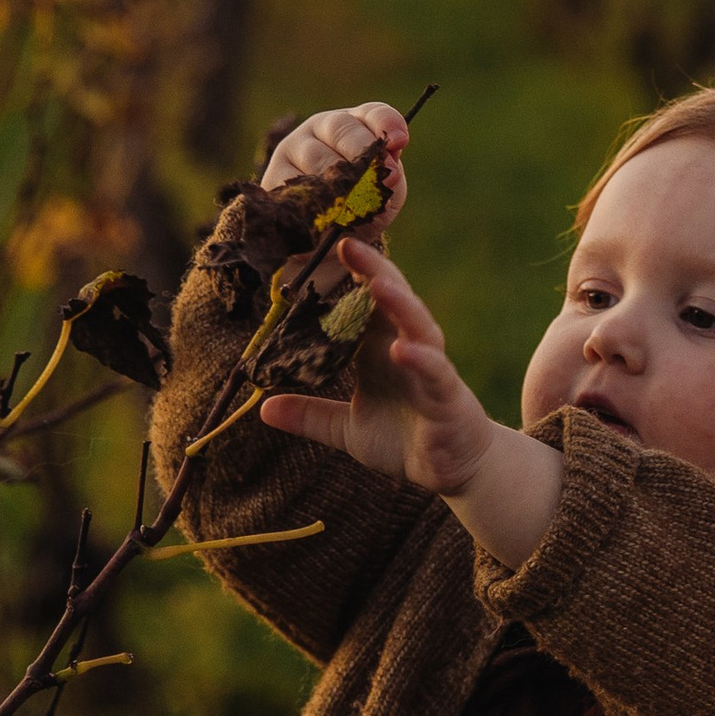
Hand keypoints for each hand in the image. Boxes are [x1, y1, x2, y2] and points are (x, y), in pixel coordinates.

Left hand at [259, 237, 499, 492]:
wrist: (452, 471)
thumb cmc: (402, 438)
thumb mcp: (345, 430)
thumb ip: (309, 415)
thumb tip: (262, 409)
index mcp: (382, 348)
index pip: (366, 301)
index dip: (349, 273)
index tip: (326, 245)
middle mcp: (409, 348)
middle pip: (394, 300)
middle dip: (374, 270)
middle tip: (348, 244)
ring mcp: (430, 370)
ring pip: (418, 328)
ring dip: (400, 304)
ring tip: (378, 284)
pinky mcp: (447, 398)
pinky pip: (436, 374)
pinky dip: (420, 360)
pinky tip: (402, 349)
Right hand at [261, 102, 412, 292]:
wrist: (327, 241)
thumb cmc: (362, 207)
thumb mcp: (385, 192)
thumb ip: (390, 177)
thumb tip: (389, 172)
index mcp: (354, 125)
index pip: (372, 113)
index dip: (386, 124)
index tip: (400, 141)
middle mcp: (321, 129)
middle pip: (341, 128)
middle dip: (364, 152)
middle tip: (384, 177)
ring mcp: (293, 149)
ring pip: (318, 157)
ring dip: (342, 182)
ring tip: (358, 205)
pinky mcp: (274, 177)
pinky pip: (297, 186)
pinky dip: (317, 202)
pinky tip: (330, 216)